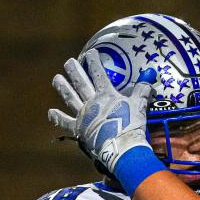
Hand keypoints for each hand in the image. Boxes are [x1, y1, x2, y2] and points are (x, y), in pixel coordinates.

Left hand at [48, 50, 154, 174]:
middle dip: (74, 70)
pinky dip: (58, 117)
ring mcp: (83, 115)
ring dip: (62, 87)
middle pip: (81, 82)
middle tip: (68, 62)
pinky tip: (51, 112)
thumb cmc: (132, 126)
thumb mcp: (139, 105)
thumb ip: (142, 89)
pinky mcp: (78, 129)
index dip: (94, 61)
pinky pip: (65, 122)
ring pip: (70, 98)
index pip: (98, 73)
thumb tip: (149, 76)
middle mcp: (91, 102)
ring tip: (56, 78)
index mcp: (106, 94)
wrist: (122, 147)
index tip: (90, 53)